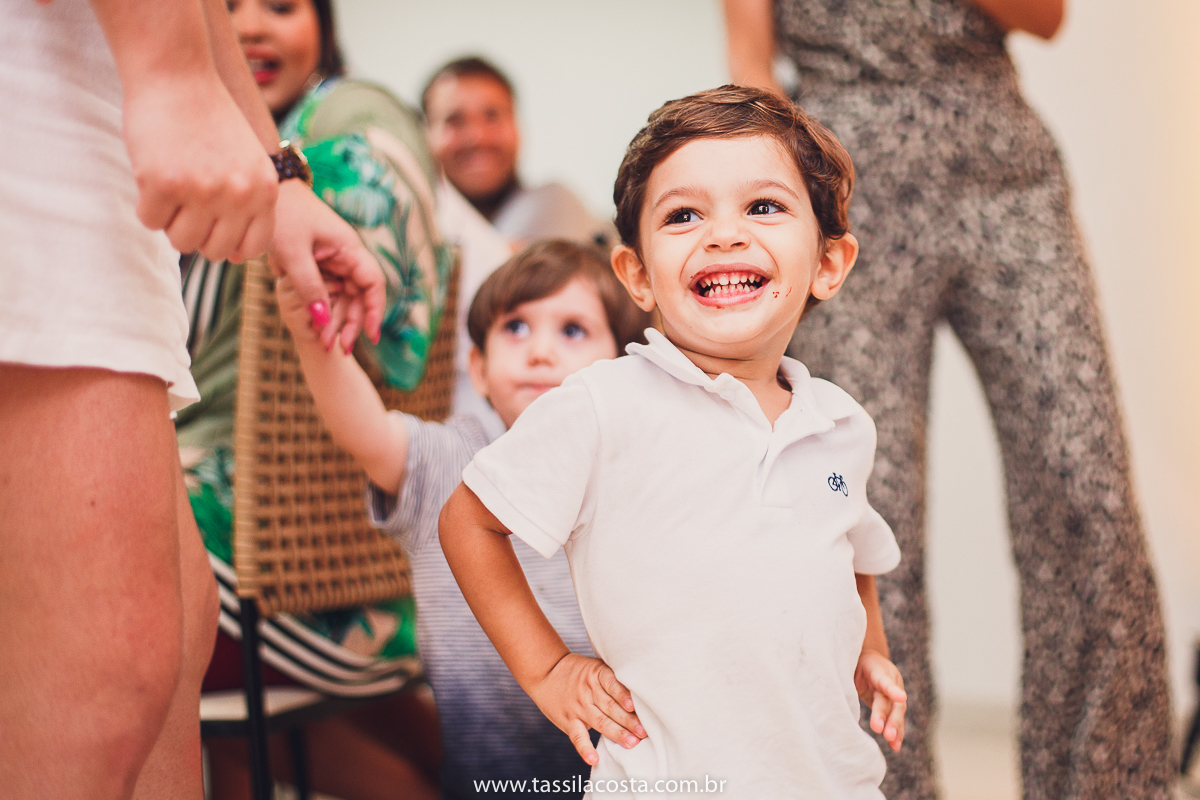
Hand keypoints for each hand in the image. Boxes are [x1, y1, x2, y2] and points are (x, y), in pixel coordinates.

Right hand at [121, 71, 276, 262]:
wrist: (177, 74)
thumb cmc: (209, 120)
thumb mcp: (247, 161)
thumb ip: (247, 204)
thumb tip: (234, 256)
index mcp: (265, 191)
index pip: (251, 248)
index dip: (229, 245)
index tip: (214, 230)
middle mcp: (239, 194)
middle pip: (213, 251)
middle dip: (196, 233)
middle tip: (185, 204)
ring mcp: (202, 191)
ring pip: (181, 241)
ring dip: (170, 221)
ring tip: (171, 188)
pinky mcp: (164, 184)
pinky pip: (150, 221)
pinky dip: (146, 205)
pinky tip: (152, 174)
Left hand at [269, 181, 386, 352]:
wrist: (268, 188)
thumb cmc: (282, 214)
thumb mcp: (292, 253)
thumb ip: (308, 287)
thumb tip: (321, 321)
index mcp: (349, 248)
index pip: (373, 283)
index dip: (374, 310)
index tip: (370, 335)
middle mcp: (346, 256)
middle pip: (358, 295)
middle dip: (350, 323)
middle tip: (337, 348)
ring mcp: (333, 260)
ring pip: (343, 296)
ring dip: (336, 320)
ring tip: (325, 343)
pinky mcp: (319, 263)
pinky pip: (327, 290)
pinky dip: (323, 309)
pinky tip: (316, 326)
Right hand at [527, 653, 647, 765]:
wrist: (546, 672)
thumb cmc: (579, 671)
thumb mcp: (596, 667)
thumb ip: (614, 678)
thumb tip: (644, 694)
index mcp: (597, 674)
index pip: (612, 685)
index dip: (623, 695)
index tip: (636, 706)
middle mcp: (587, 691)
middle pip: (610, 706)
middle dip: (629, 720)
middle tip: (644, 732)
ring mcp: (578, 707)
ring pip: (599, 722)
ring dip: (617, 733)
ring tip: (632, 743)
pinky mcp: (568, 721)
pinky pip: (577, 736)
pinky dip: (585, 748)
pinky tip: (593, 758)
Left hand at [855, 649, 906, 750]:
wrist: (866, 657)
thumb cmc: (852, 662)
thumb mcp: (847, 663)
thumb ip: (845, 676)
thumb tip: (833, 695)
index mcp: (876, 667)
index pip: (883, 678)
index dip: (892, 688)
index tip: (901, 697)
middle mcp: (889, 680)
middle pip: (890, 700)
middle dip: (889, 717)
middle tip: (885, 733)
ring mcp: (892, 692)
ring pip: (896, 711)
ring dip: (895, 727)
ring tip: (893, 743)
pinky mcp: (891, 704)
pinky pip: (894, 718)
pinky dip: (897, 732)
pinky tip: (896, 745)